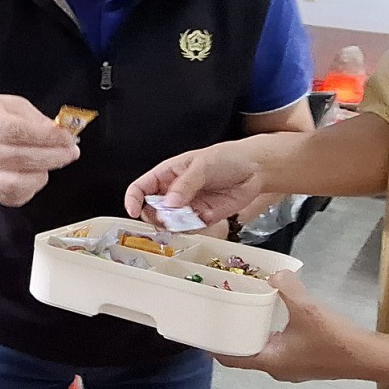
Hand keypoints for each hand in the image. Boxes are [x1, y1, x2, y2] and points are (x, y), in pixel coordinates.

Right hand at [0, 95, 78, 207]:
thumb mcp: (6, 105)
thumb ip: (33, 118)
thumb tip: (58, 132)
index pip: (19, 132)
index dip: (48, 137)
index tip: (68, 137)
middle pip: (22, 158)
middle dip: (55, 156)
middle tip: (72, 151)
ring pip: (20, 182)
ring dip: (45, 172)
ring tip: (53, 161)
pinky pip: (17, 195)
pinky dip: (34, 185)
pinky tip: (36, 172)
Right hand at [125, 144, 263, 225]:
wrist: (254, 170)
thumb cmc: (226, 158)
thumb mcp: (202, 165)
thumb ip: (185, 185)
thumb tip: (169, 203)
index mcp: (167, 174)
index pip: (140, 188)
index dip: (133, 199)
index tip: (134, 211)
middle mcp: (173, 192)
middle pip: (151, 210)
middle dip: (155, 216)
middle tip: (166, 216)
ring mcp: (186, 207)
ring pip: (167, 223)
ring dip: (172, 225)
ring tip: (184, 217)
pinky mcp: (201, 219)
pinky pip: (187, 230)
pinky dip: (188, 230)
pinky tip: (197, 220)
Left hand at [217, 273, 384, 382]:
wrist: (368, 357)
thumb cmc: (333, 339)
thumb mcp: (306, 308)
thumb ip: (286, 288)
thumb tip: (275, 274)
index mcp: (269, 361)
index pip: (230, 359)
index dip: (212, 347)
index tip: (200, 331)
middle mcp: (276, 368)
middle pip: (245, 353)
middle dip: (233, 334)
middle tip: (224, 311)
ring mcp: (292, 367)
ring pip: (263, 350)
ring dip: (254, 333)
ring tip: (246, 310)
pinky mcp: (305, 362)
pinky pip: (279, 348)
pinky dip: (271, 334)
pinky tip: (276, 316)